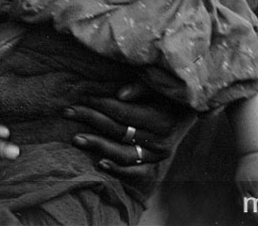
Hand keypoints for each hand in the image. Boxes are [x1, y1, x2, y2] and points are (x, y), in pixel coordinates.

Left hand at [63, 81, 196, 178]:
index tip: (82, 95)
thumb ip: (142, 88)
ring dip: (98, 146)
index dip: (100, 103)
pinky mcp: (155, 165)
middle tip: (67, 111)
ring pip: (123, 153)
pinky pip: (135, 171)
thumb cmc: (170, 93)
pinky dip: (118, 169)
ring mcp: (157, 155)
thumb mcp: (160, 85)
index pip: (122, 112)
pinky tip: (99, 163)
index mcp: (161, 119)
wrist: (190, 112)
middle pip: (118, 130)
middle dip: (90, 119)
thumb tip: (120, 94)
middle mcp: (160, 140)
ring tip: (76, 138)